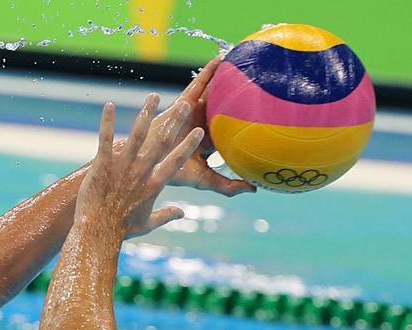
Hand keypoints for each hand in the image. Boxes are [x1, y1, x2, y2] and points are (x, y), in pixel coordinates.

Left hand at [77, 94, 203, 238]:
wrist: (98, 233)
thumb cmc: (122, 230)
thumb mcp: (148, 224)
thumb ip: (166, 215)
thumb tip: (181, 213)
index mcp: (154, 185)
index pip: (176, 161)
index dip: (188, 145)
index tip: (200, 131)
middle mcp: (141, 172)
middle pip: (162, 142)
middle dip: (175, 122)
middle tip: (185, 104)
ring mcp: (122, 167)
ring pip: (137, 134)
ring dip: (146, 113)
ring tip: (153, 96)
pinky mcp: (102, 165)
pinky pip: (106, 139)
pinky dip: (108, 121)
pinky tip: (109, 104)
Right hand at [157, 57, 255, 196]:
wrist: (148, 164)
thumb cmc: (173, 173)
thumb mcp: (204, 180)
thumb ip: (227, 185)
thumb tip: (254, 188)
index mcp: (208, 141)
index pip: (230, 129)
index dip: (244, 120)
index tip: (264, 111)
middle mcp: (202, 124)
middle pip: (223, 105)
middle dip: (237, 94)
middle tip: (257, 77)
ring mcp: (193, 113)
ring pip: (213, 92)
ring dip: (224, 76)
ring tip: (240, 58)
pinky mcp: (183, 104)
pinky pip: (197, 85)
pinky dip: (208, 72)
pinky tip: (220, 59)